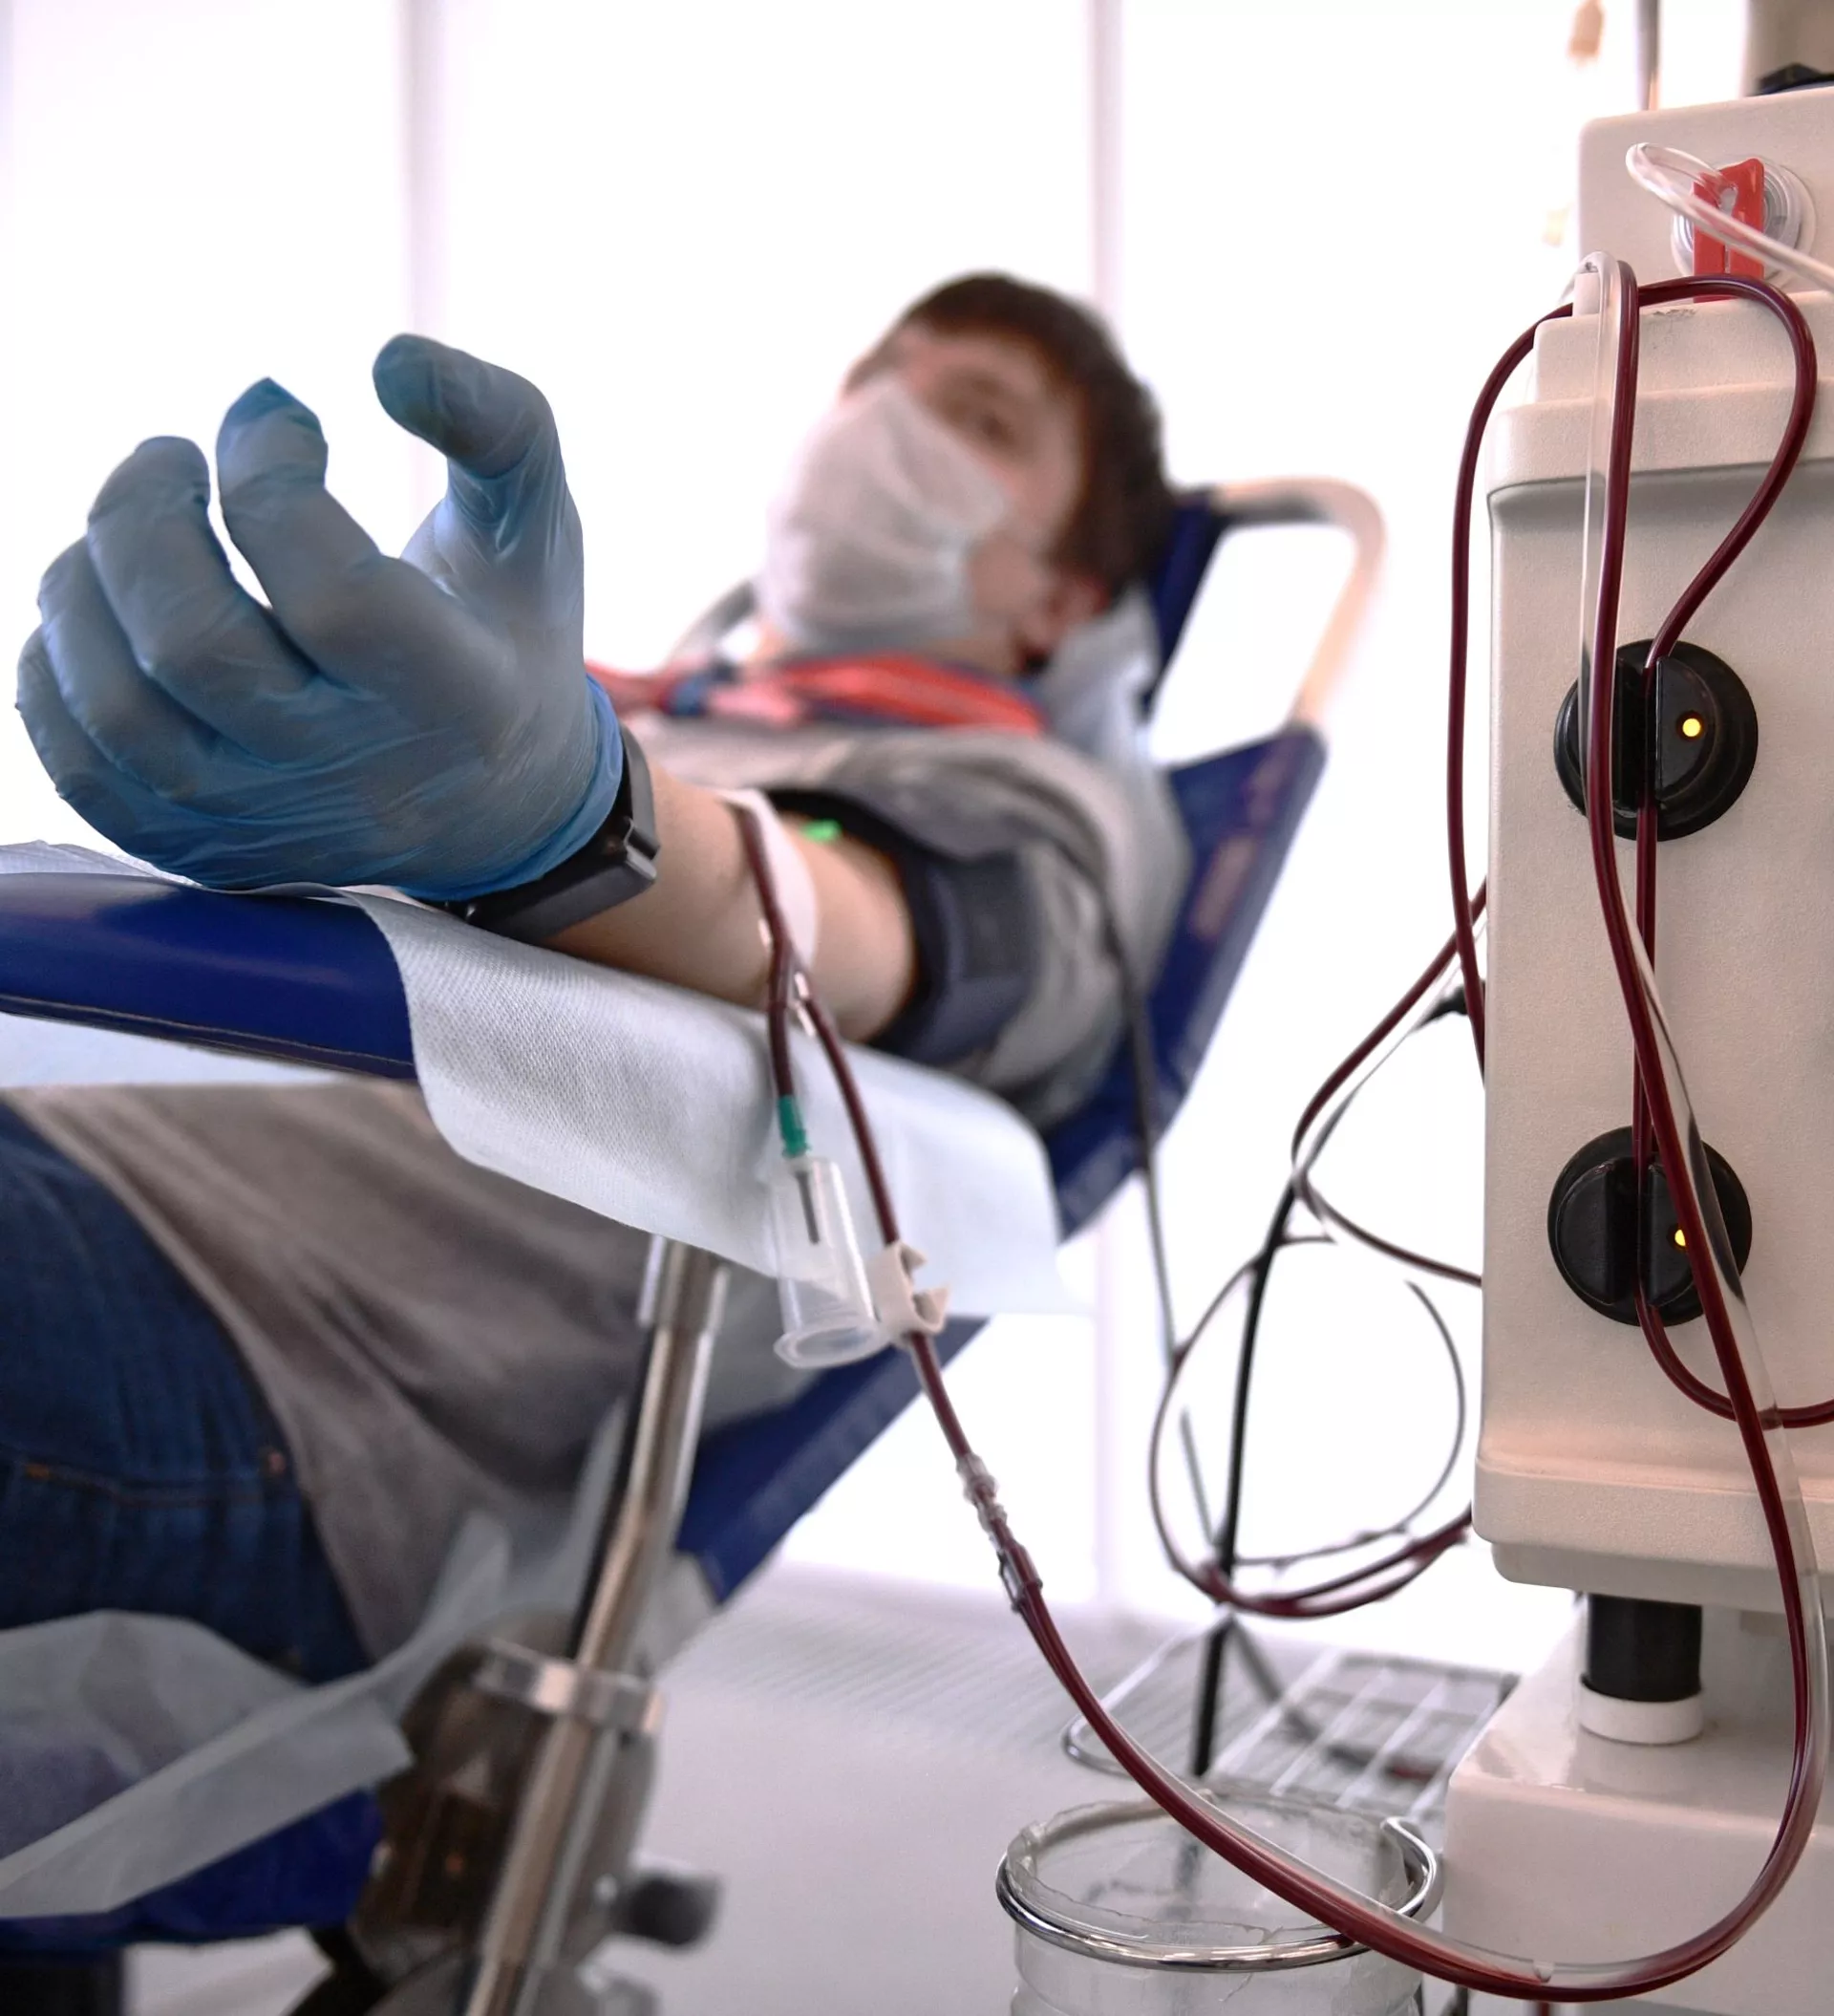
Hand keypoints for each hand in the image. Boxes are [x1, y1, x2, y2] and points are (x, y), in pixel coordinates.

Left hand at [16, 336, 620, 898]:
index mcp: (456, 698)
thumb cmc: (508, 635)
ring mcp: (270, 823)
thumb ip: (499, 423)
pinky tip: (104, 610)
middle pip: (193, 647)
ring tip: (130, 531)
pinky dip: (55, 669)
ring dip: (85, 582)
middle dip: (142, 513)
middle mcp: (357, 777)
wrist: (499, 807)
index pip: (333, 593)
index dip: (269, 469)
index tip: (276, 415)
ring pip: (118, 709)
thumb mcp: (538, 528)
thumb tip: (389, 360)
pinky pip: (80, 768)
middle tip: (168, 458)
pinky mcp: (204, 849)